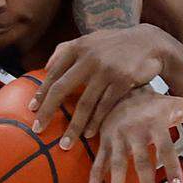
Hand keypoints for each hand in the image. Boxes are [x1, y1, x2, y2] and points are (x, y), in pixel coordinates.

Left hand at [31, 25, 168, 145]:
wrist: (150, 42)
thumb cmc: (116, 44)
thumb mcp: (91, 39)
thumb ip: (67, 48)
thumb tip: (46, 66)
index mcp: (78, 47)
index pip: (53, 72)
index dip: (42, 92)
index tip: (32, 109)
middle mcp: (89, 57)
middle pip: (62, 89)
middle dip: (48, 112)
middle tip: (38, 129)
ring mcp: (106, 70)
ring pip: (84, 103)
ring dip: (74, 126)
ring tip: (66, 143)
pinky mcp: (122, 81)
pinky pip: (105, 106)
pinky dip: (96, 122)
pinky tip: (88, 134)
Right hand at [86, 90, 182, 182]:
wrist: (124, 85)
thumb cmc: (158, 103)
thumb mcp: (180, 105)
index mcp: (155, 123)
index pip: (166, 147)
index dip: (172, 165)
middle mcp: (134, 131)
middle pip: (140, 159)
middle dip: (145, 182)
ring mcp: (116, 137)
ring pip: (115, 163)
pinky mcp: (103, 142)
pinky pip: (96, 164)